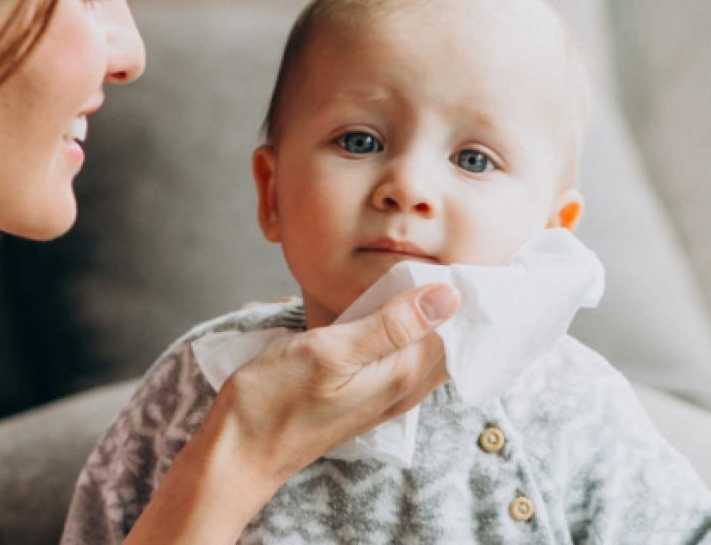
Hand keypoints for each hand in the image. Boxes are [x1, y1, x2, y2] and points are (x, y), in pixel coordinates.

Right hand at [216, 282, 457, 485]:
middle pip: (447, 344)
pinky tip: (396, 318)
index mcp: (402, 374)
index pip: (455, 329)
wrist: (240, 451)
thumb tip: (448, 296)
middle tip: (461, 264)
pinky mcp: (361, 397)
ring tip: (434, 283)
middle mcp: (401, 390)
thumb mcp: (331, 351)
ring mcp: (382, 398)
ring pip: (425, 354)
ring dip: (434, 322)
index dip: (465, 294)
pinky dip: (409, 336)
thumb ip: (391, 325)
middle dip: (458, 309)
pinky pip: (401, 362)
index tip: (469, 259)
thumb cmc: (275, 400)